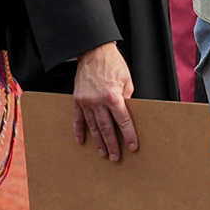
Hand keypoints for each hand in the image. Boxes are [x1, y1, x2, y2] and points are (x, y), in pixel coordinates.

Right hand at [69, 39, 139, 162]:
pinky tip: (81, 141)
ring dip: (98, 141)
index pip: (123, 121)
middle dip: (112, 144)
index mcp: (113, 96)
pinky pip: (77, 118)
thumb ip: (127, 99)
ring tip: (102, 153)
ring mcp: (86, 101)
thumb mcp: (126, 80)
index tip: (132, 147)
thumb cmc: (113, 64)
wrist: (93, 51)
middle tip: (115, 158)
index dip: (129, 135)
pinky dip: (79, 130)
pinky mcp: (77, 99)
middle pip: (107, 128)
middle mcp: (98, 101)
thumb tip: (127, 115)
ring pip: (92, 127)